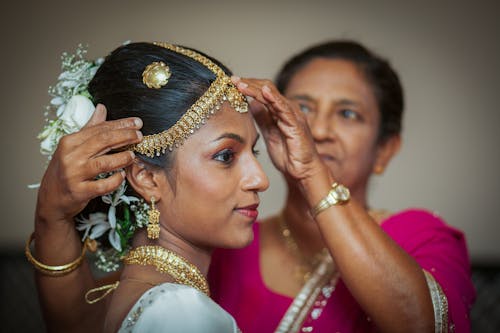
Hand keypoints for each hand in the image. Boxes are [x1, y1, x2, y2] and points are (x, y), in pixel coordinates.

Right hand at [35, 104, 142, 224]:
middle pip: (103, 141)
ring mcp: (74, 175)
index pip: (99, 129)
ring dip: (122, 158)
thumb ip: (90, 128)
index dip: (120, 124)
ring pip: (104, 163)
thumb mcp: (73, 146)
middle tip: (140, 136)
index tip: (137, 123)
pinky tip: (121, 176)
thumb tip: (101, 108)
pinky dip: (114, 180)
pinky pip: (102, 186)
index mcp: (70, 142)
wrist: (51, 198)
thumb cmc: (65, 169)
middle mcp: (71, 156)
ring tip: (132, 155)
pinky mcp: (80, 192)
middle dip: (125, 136)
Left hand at [232, 77, 325, 180]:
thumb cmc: (289, 155)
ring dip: (255, 88)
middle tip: (232, 80)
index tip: (232, 83)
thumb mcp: (269, 134)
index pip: (262, 92)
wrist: (303, 172)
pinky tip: (263, 91)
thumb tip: (251, 104)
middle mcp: (288, 109)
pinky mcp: (296, 124)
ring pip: (272, 95)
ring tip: (241, 83)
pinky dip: (273, 98)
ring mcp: (293, 115)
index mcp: (280, 111)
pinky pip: (284, 108)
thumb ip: (262, 119)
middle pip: (266, 89)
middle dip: (248, 83)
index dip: (247, 87)